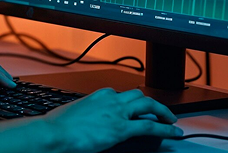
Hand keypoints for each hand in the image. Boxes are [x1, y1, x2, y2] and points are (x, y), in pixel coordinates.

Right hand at [37, 88, 182, 152]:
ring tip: (172, 120)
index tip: (136, 107)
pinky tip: (173, 132)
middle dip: (152, 103)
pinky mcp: (122, 128)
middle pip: (138, 96)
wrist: (55, 132)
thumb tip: (88, 122)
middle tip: (161, 110)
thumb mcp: (75, 114)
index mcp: (98, 95)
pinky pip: (150, 126)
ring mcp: (117, 113)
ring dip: (163, 112)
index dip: (132, 102)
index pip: (121, 94)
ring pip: (148, 106)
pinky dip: (165, 129)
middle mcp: (110, 99)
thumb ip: (87, 115)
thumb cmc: (58, 126)